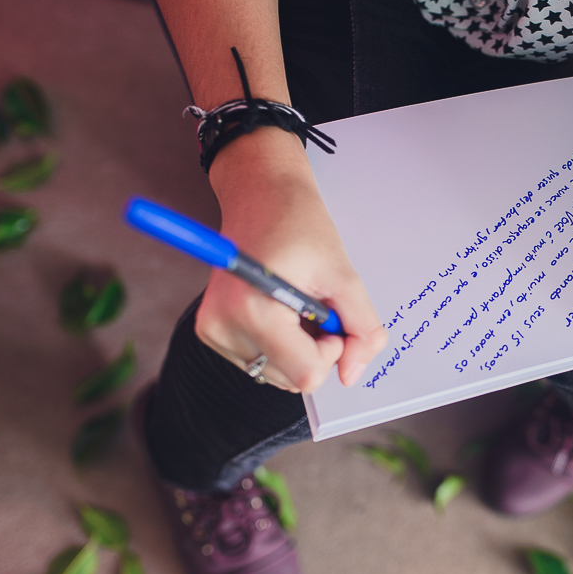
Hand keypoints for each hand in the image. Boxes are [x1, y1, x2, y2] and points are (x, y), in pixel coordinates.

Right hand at [195, 128, 387, 392]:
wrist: (260, 194)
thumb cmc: (300, 225)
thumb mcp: (344, 276)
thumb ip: (361, 329)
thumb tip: (352, 375)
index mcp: (252, 311)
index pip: (306, 374)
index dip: (333, 351)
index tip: (332, 315)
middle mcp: (223, 327)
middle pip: (293, 378)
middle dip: (316, 348)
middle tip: (316, 303)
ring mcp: (213, 332)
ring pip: (278, 374)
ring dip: (300, 347)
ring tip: (295, 301)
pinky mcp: (212, 333)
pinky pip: (262, 361)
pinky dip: (282, 344)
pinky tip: (280, 308)